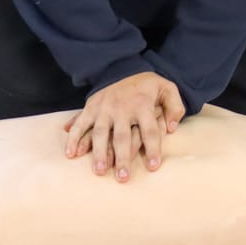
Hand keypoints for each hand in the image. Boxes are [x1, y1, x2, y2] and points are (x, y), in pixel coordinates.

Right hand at [63, 72, 184, 181]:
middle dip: (122, 157)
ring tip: (100, 170)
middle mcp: (122, 107)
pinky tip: (71, 153)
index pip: (149, 130)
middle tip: (123, 178)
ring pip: (100, 133)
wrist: (123, 66)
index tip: (153, 167)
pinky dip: (74, 138)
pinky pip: (81, 123)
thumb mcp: (167, 88)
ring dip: (98, 152)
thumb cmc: (148, 85)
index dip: (152, 148)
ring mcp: (104, 108)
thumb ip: (175, 107)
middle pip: (122, 136)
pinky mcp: (91, 107)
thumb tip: (171, 128)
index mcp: (142, 104)